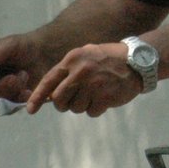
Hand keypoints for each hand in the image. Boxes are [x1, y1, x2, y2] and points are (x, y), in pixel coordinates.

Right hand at [0, 35, 37, 99]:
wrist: (43, 54)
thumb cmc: (23, 46)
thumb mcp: (11, 44)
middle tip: (13, 78)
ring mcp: (0, 92)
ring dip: (13, 90)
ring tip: (25, 75)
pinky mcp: (13, 100)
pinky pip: (13, 107)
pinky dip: (21, 99)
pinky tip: (29, 90)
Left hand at [27, 43, 142, 115]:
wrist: (137, 61)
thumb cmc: (108, 59)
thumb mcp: (85, 55)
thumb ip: (68, 71)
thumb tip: (50, 93)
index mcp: (72, 60)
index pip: (49, 80)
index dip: (37, 96)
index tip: (31, 109)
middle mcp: (80, 72)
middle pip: (59, 99)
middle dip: (63, 104)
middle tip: (73, 100)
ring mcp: (93, 85)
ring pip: (75, 108)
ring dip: (83, 105)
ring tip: (95, 93)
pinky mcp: (104, 97)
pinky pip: (91, 112)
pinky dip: (96, 108)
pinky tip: (105, 97)